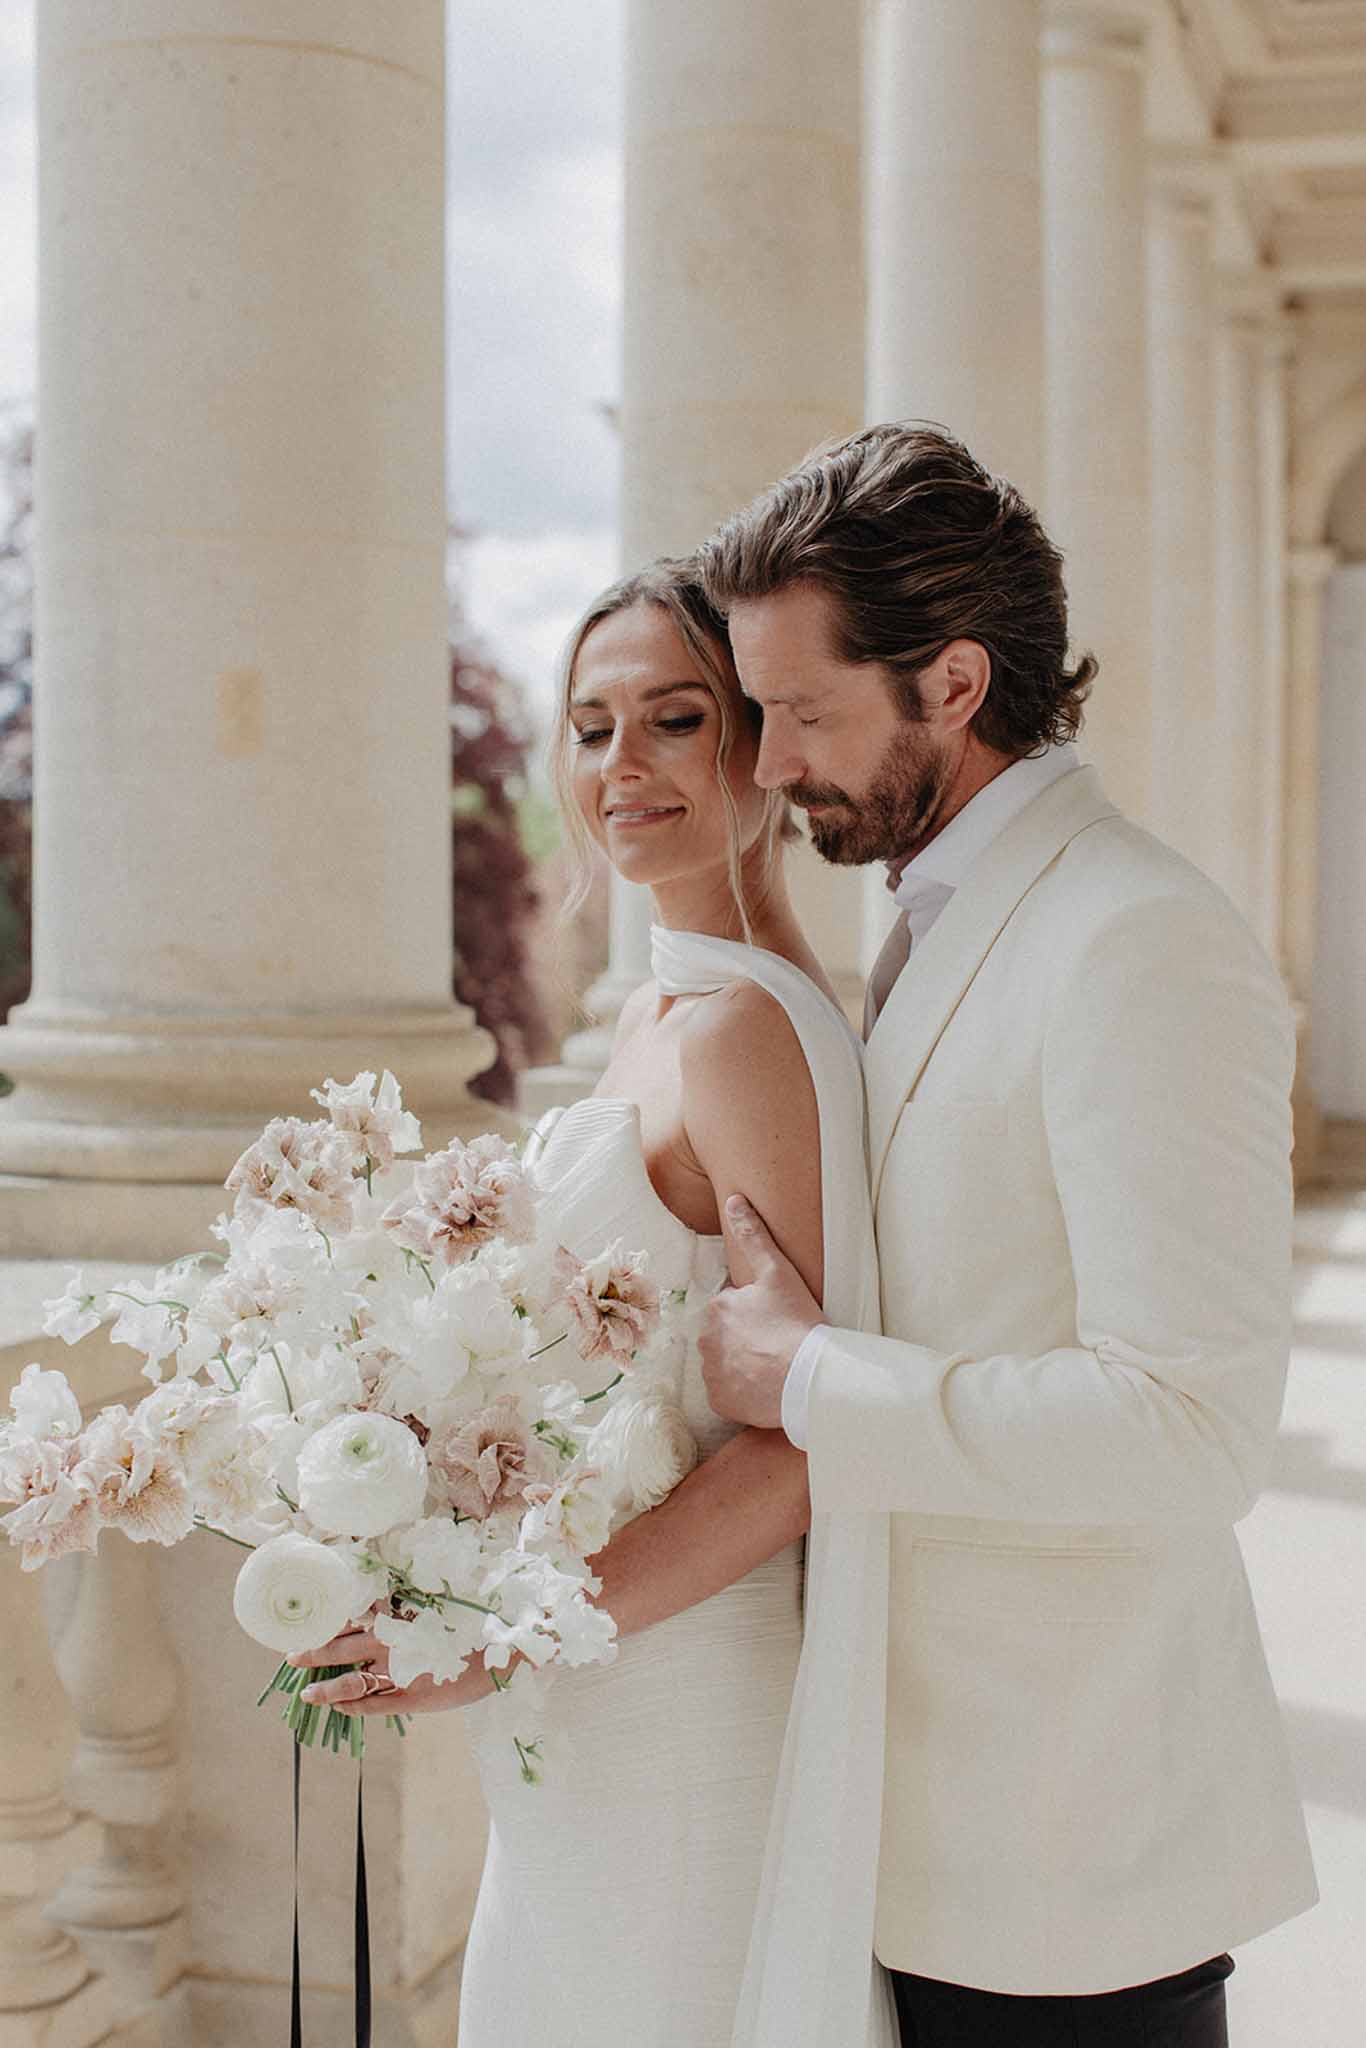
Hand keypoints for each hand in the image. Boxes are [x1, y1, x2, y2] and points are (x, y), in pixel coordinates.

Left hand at [287, 1619, 495, 1716]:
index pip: (351, 1617)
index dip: (327, 1621)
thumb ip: (410, 1602)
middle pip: (341, 1647)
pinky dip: (352, 1707)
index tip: (307, 1621)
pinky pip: (373, 1705)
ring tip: (306, 1693)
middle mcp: (393, 1641)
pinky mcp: (411, 1697)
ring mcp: (400, 1671)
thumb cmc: (473, 1619)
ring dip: (325, 1688)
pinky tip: (337, 1708)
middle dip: (313, 1652)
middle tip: (290, 1657)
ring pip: (350, 1682)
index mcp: (397, 1615)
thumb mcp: (438, 1601)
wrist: (503, 1646)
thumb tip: (387, 1594)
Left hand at [699, 1194, 823, 1430]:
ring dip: (743, 1367)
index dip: (756, 1316)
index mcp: (717, 1309)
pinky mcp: (721, 1402)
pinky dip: (742, 1393)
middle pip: (726, 1339)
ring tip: (774, 1367)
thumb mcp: (778, 1272)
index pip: (732, 1311)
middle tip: (777, 1345)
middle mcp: (705, 1341)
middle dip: (745, 1341)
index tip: (777, 1324)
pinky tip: (766, 1388)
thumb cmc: (796, 1322)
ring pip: (725, 1366)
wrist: (809, 1376)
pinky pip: (728, 1395)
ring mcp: (711, 1374)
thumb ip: (754, 1236)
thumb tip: (735, 1200)